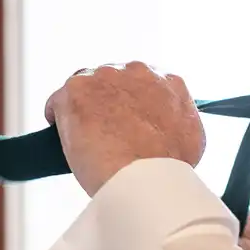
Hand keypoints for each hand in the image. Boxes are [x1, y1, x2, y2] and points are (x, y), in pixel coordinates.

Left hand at [43, 62, 204, 195]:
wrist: (145, 178)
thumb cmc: (168, 168)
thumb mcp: (190, 137)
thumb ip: (178, 119)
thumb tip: (165, 126)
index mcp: (167, 81)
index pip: (143, 82)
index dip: (131, 102)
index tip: (125, 119)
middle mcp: (137, 70)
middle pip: (112, 80)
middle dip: (106, 100)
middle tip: (104, 130)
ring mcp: (104, 77)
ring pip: (85, 87)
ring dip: (83, 107)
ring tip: (84, 135)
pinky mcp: (75, 90)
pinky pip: (58, 101)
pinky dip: (59, 118)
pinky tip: (66, 136)